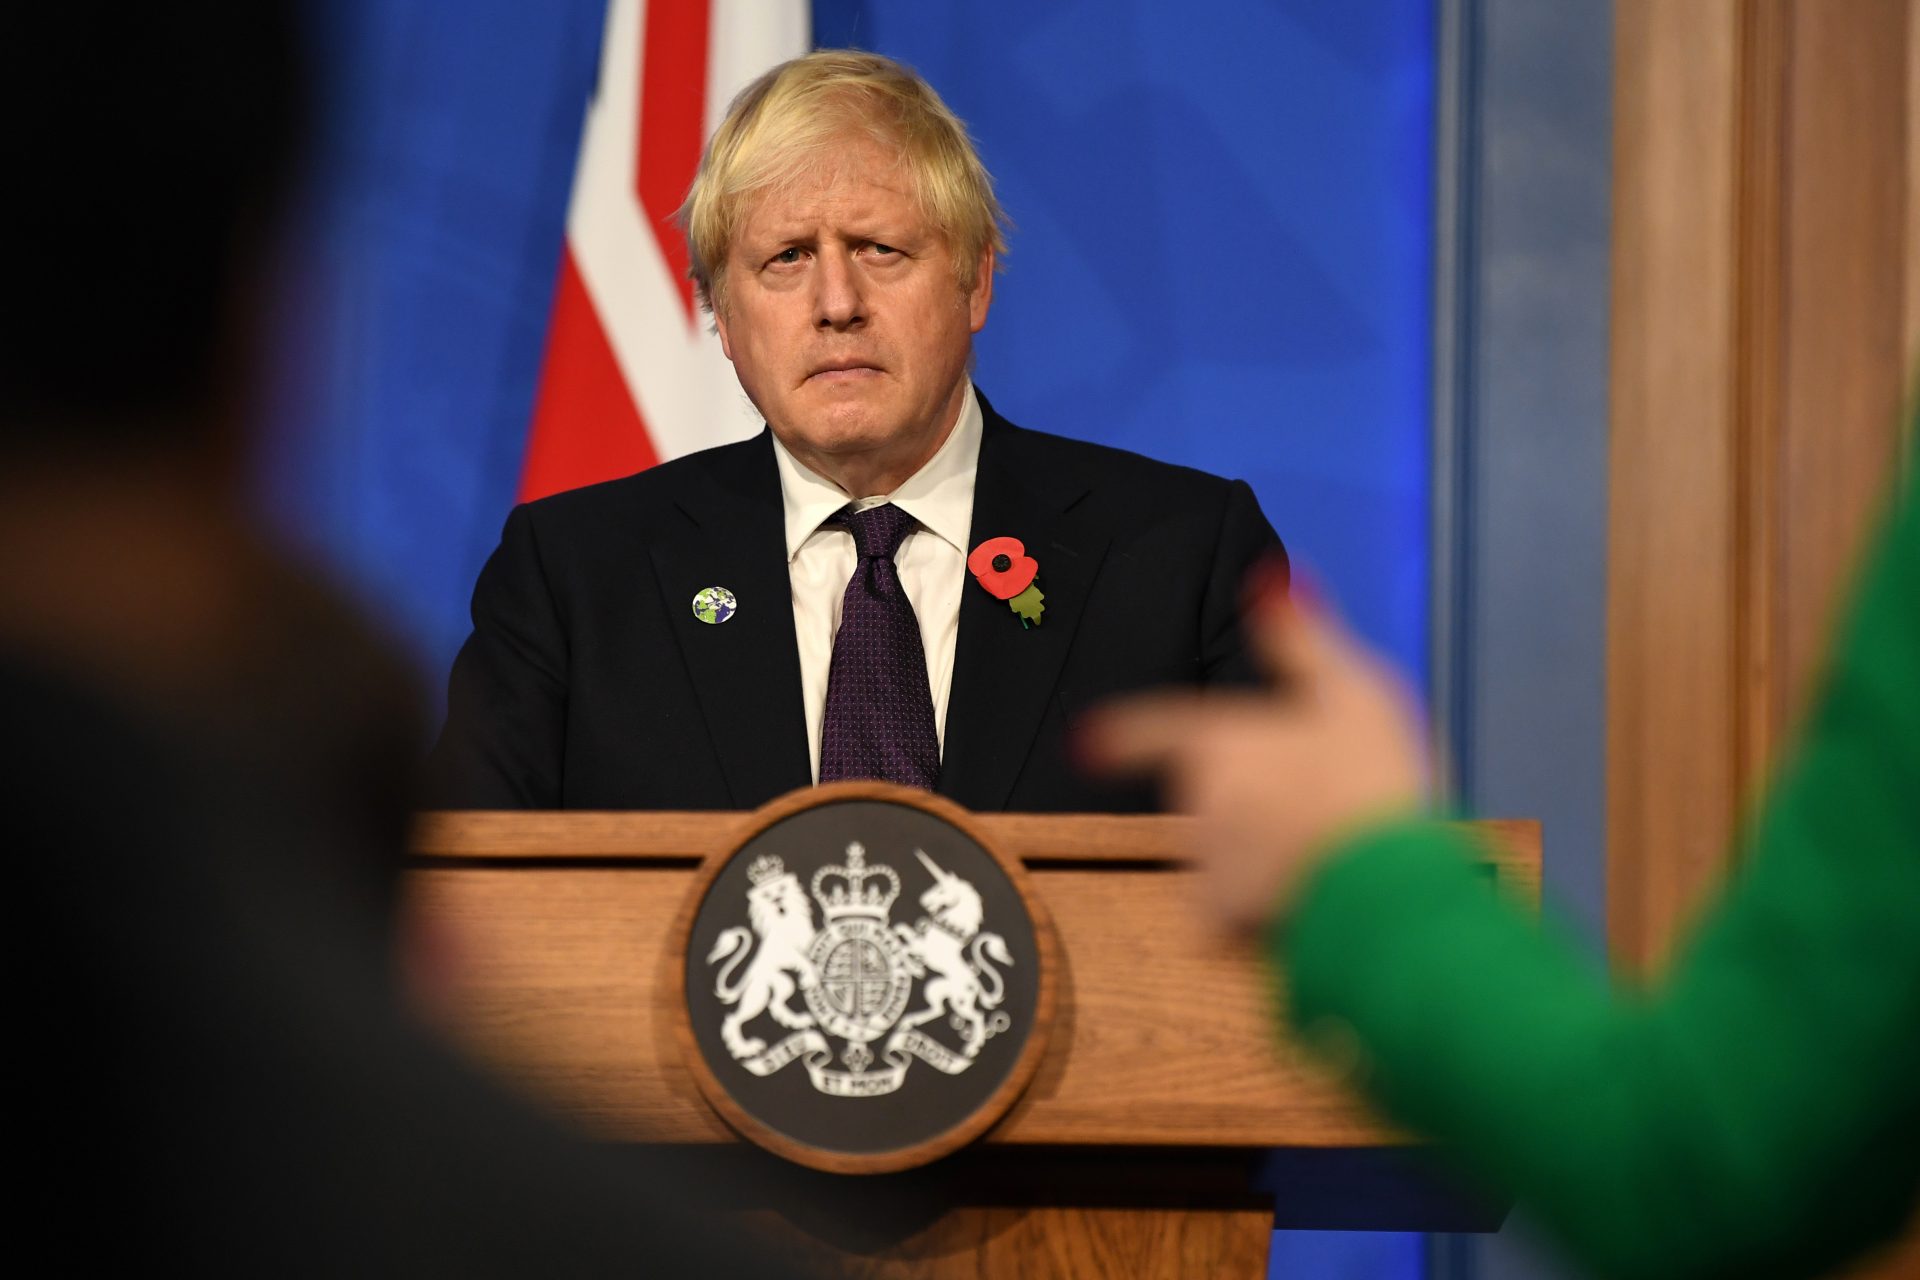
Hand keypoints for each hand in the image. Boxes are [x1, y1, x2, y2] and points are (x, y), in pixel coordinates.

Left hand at [1082, 571, 1430, 931]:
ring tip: (1320, 849)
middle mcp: (1197, 797)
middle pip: (1208, 792)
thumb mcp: (1354, 691)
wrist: (1385, 888)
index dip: (1122, 734)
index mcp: (1218, 739)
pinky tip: (1300, 894)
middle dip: (1246, 797)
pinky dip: (1252, 905)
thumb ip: (1303, 639)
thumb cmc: (1372, 781)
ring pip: (1221, 849)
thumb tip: (1274, 577)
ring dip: (1253, 849)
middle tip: (1314, 799)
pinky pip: (1227, 908)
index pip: (1152, 728)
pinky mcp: (1222, 917)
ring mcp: (1206, 859)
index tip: (1086, 744)